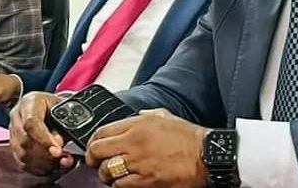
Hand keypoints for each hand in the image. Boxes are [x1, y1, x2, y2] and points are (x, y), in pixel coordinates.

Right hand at [9, 91, 74, 175]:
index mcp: (29, 102)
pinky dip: (38, 168)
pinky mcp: (14, 145)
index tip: (57, 151)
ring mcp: (13, 131)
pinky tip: (50, 166)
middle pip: (25, 141)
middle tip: (63, 157)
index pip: (31, 123)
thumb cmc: (55, 106)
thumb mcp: (64, 109)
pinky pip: (22, 162)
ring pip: (22, 154)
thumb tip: (58, 144)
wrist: (46, 106)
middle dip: (45, 154)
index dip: (44, 140)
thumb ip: (62, 126)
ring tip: (59, 162)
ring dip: (43, 162)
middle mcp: (17, 116)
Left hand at [86, 110, 208, 187]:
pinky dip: (119, 185)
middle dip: (93, 158)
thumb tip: (138, 116)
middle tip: (95, 162)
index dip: (93, 140)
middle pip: (98, 150)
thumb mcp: (165, 116)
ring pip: (107, 170)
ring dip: (106, 174)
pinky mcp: (145, 180)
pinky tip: (125, 182)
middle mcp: (134, 142)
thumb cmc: (189, 137)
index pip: (102, 131)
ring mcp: (138, 162)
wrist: (205, 155)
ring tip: (111, 175)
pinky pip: (121, 185)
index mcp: (137, 124)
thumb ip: (147, 115)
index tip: (93, 146)